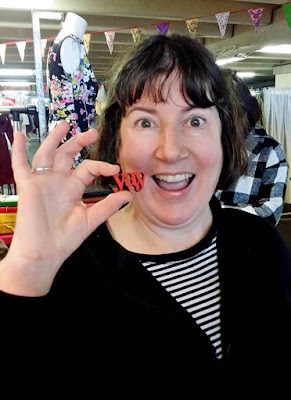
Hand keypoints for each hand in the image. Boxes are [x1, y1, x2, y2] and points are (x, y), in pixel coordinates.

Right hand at [0, 121, 131, 294]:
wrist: (44, 253)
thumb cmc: (65, 239)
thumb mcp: (91, 219)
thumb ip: (109, 205)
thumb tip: (129, 195)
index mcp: (73, 188)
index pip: (88, 168)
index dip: (102, 166)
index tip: (116, 171)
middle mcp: (58, 181)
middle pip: (68, 155)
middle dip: (79, 142)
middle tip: (92, 132)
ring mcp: (42, 182)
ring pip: (47, 153)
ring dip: (54, 138)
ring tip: (64, 124)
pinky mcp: (28, 186)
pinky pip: (20, 165)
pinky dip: (18, 150)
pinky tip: (17, 134)